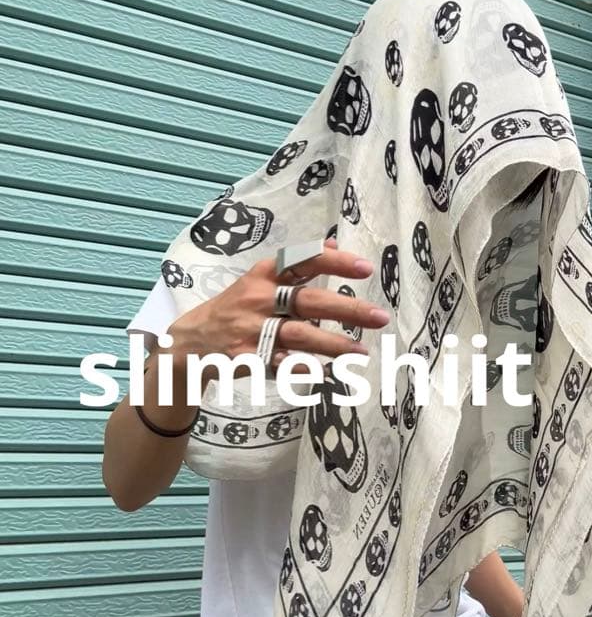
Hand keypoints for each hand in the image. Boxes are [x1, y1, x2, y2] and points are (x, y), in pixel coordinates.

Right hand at [167, 240, 388, 371]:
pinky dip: (303, 368)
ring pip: (300, 335)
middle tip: (379, 316)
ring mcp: (252, 330)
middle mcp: (258, 299)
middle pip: (308, 301)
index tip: (365, 267)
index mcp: (263, 275)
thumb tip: (331, 243)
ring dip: (334, 344)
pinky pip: (281, 364)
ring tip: (361, 351)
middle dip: (347, 308)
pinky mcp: (247, 359)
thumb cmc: (232, 308)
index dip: (335, 262)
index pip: (302, 261)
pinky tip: (327, 372)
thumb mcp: (256, 280)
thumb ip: (294, 265)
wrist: (188, 343)